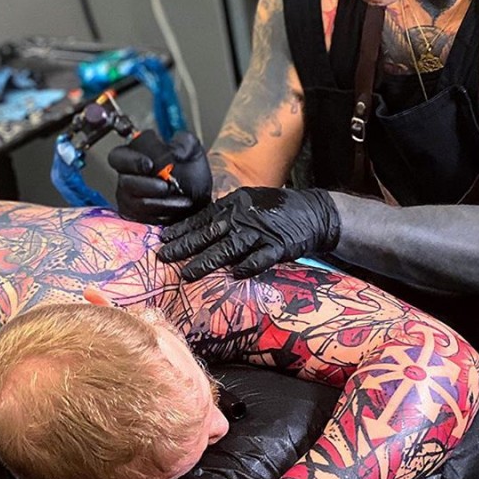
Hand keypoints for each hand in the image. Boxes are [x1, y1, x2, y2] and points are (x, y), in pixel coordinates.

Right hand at [108, 130, 211, 223]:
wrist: (198, 197)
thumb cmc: (190, 172)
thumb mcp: (192, 150)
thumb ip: (184, 143)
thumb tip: (174, 150)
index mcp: (134, 155)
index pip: (118, 156)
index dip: (131, 161)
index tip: (150, 165)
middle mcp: (127, 176)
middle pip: (125, 182)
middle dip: (147, 185)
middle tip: (165, 186)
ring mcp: (128, 197)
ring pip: (136, 202)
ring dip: (159, 201)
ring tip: (178, 198)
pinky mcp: (135, 215)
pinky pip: (142, 217)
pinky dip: (161, 214)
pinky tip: (174, 207)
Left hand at [158, 186, 340, 279]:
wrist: (314, 212)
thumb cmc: (276, 210)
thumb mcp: (249, 203)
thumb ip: (226, 214)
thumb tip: (199, 227)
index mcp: (235, 203)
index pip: (203, 218)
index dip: (182, 229)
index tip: (164, 238)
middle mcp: (244, 216)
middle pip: (210, 233)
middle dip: (185, 246)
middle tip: (164, 256)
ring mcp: (261, 231)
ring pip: (229, 248)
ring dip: (207, 261)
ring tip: (187, 274)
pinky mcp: (279, 246)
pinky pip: (260, 258)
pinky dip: (247, 267)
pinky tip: (233, 276)